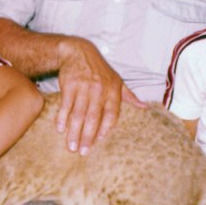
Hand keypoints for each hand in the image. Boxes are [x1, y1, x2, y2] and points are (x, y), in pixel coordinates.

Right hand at [55, 36, 137, 153]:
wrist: (78, 52)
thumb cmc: (99, 70)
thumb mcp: (117, 80)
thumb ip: (129, 96)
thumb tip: (145, 107)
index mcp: (113, 92)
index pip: (111, 115)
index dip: (104, 130)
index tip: (97, 142)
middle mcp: (99, 91)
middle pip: (93, 118)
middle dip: (87, 137)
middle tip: (82, 152)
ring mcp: (84, 88)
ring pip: (78, 115)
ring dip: (74, 132)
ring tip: (71, 147)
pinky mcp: (69, 86)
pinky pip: (65, 106)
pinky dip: (62, 118)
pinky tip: (59, 129)